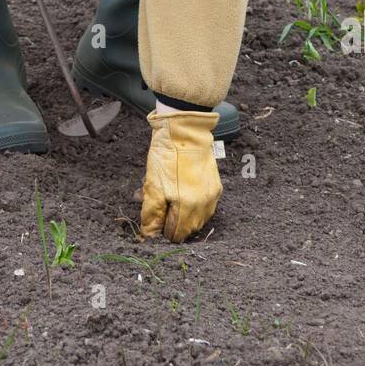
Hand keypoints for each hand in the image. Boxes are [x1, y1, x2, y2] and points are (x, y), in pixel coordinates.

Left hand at [139, 109, 221, 242]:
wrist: (184, 130)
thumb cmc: (166, 155)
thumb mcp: (152, 185)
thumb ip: (151, 214)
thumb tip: (148, 235)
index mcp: (188, 206)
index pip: (175, 234)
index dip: (161, 232)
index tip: (152, 221)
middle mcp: (204, 204)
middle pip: (187, 228)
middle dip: (170, 221)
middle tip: (155, 205)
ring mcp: (212, 195)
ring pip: (195, 217)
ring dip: (180, 213)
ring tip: (164, 195)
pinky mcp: (216, 186)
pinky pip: (203, 205)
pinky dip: (190, 203)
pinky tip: (178, 190)